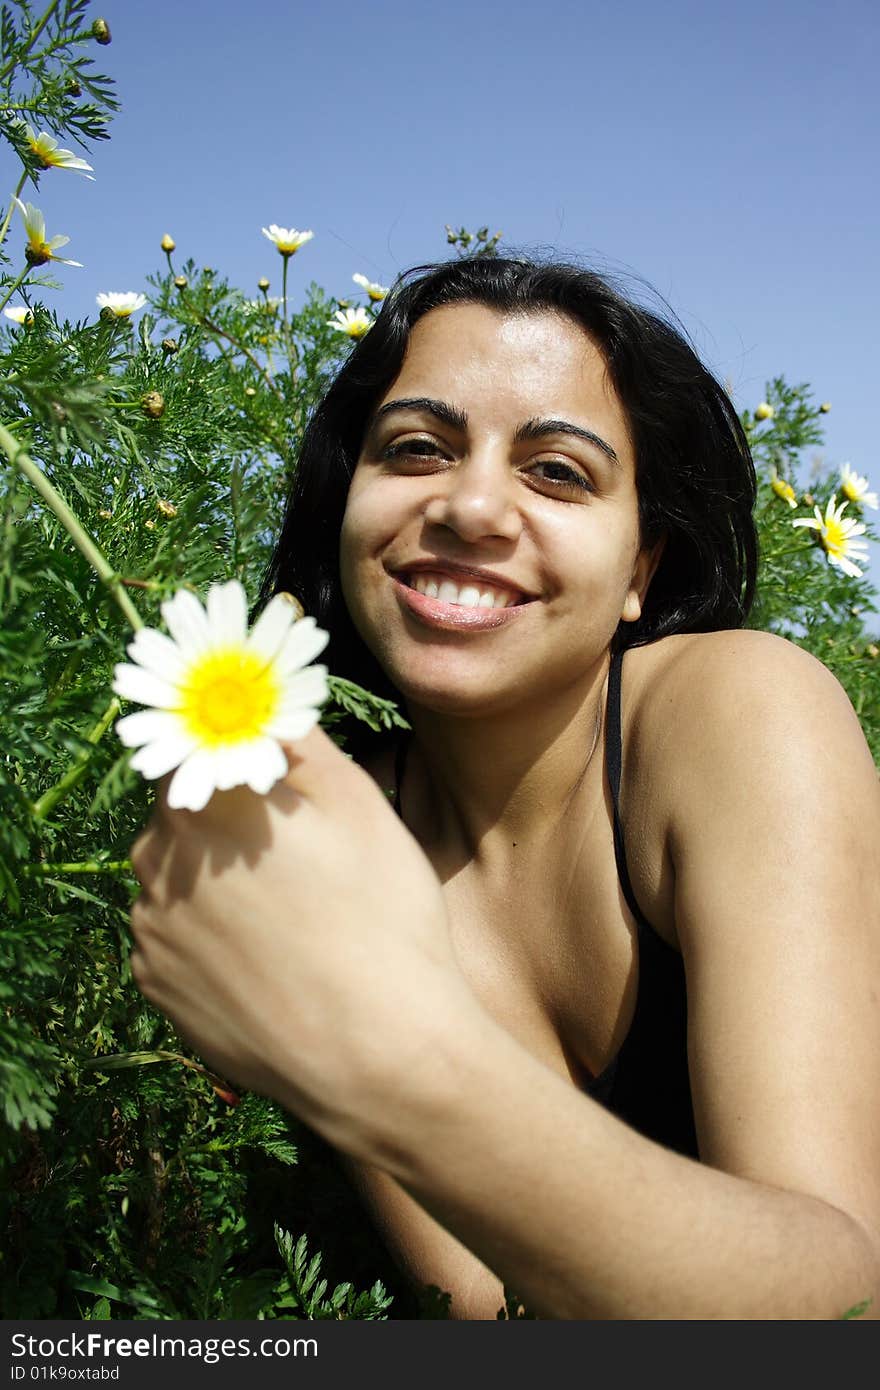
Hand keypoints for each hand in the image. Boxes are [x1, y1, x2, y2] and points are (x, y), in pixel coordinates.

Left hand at [129, 725, 468, 1153]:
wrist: (378, 1055)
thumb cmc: (381, 918)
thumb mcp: (358, 802)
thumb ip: (295, 733)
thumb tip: (264, 697)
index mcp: (203, 800)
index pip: (193, 747)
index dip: (233, 756)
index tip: (272, 777)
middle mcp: (155, 859)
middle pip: (183, 813)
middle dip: (231, 820)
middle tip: (302, 856)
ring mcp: (150, 930)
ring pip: (178, 878)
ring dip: (218, 880)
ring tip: (295, 919)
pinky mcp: (157, 988)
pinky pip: (177, 939)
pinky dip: (212, 939)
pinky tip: (272, 960)